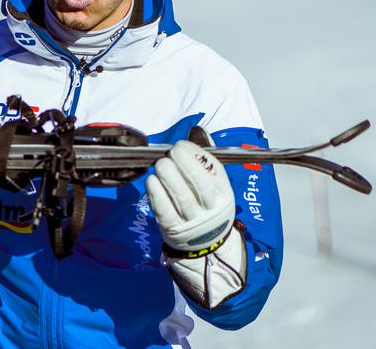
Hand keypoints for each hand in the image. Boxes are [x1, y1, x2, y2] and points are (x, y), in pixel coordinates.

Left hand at [146, 140, 245, 308]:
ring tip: (160, 165)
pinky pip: (165, 211)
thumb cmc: (205, 203)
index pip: (213, 171)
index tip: (181, 146)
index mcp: (224, 192)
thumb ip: (204, 155)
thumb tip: (197, 130)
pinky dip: (156, 194)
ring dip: (167, 176)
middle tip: (169, 154)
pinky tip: (151, 181)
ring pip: (181, 197)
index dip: (196, 154)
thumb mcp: (213, 182)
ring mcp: (193, 221)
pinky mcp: (174, 230)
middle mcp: (211, 208)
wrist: (205, 244)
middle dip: (182, 163)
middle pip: (199, 184)